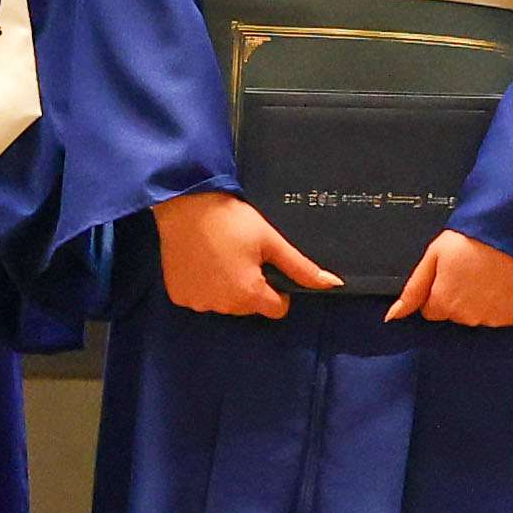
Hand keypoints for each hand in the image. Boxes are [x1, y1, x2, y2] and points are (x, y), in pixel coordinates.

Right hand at [152, 190, 337, 321]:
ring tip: (220, 255)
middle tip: (242, 255)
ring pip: (224, 302)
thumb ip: (301, 267)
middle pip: (249, 306)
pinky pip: (200, 297)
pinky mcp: (178, 295)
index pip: (277, 309)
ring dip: (226, 286)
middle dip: (250, 286)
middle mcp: (222, 306)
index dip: (278, 289)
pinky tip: (202, 260)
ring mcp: (198, 302)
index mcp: (248, 295)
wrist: (185, 203)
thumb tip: (334, 284)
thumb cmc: (232, 220)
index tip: (267, 265)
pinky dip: (203, 284)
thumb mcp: (270, 240)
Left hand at [390, 229, 512, 328]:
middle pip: (455, 314)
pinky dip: (502, 303)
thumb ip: (413, 289)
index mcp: (444, 303)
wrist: (511, 231)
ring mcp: (492, 318)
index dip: (439, 291)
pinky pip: (502, 315)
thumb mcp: (434, 256)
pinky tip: (503, 282)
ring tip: (488, 275)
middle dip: (459, 296)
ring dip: (481, 301)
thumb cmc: (473, 238)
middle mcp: (467, 316)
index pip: (432, 310)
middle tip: (470, 271)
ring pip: (479, 316)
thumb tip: (392, 315)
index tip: (450, 274)